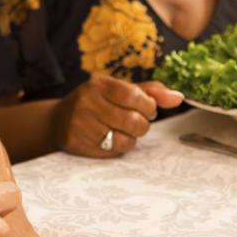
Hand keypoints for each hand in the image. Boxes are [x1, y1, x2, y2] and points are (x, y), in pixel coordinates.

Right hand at [52, 76, 182, 157]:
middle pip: (133, 121)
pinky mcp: (78, 143)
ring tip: (122, 131)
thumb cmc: (97, 103)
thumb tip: (178, 98)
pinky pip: (112, 152)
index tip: (147, 108)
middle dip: (142, 125)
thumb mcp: (119, 90)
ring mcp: (80, 124)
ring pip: (124, 140)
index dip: (148, 106)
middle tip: (135, 122)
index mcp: (98, 84)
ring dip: (131, 139)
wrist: (58, 120)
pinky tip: (108, 139)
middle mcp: (87, 102)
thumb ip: (150, 92)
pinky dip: (117, 148)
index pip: (134, 96)